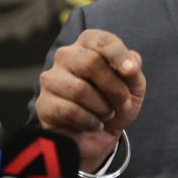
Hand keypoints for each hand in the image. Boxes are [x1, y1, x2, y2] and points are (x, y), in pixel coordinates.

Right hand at [36, 29, 146, 171]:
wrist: (99, 137)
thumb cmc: (115, 104)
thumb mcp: (133, 86)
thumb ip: (134, 70)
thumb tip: (132, 62)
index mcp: (87, 46)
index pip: (99, 40)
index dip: (118, 54)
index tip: (131, 71)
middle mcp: (65, 57)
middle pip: (90, 63)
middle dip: (114, 87)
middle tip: (121, 102)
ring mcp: (51, 80)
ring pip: (79, 90)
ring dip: (102, 107)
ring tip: (107, 114)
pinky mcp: (44, 105)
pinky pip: (69, 110)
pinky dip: (89, 121)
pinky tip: (94, 124)